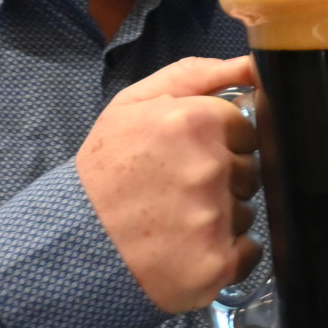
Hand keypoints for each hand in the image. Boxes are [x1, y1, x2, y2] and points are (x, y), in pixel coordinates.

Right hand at [75, 56, 262, 312]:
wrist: (73, 243)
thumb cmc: (106, 168)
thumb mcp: (135, 104)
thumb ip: (198, 74)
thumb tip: (254, 64)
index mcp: (195, 121)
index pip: (245, 127)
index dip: (220, 142)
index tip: (190, 155)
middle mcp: (210, 168)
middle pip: (250, 169)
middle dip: (223, 178)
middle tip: (178, 189)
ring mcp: (214, 218)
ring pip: (248, 210)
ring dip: (223, 216)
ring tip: (177, 219)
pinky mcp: (216, 263)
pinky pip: (249, 251)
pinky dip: (227, 252)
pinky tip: (190, 247)